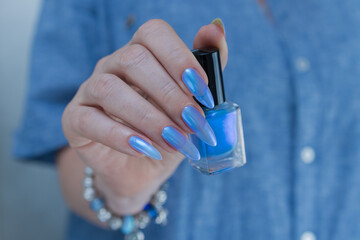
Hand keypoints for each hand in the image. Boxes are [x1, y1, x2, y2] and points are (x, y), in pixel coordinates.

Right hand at [61, 19, 227, 214]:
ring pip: (110, 89)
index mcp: (141, 54)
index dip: (180, 58)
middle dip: (171, 95)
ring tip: (174, 142)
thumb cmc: (167, 134)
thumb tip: (216, 30)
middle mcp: (112, 66)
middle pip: (134, 60)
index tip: (203, 92)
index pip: (153, 34)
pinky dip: (120, 136)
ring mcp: (89, 91)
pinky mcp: (74, 120)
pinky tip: (145, 150)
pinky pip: (89, 120)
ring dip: (149, 118)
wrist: (140, 170)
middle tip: (194, 124)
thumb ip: (204, 71)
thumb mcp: (192, 107)